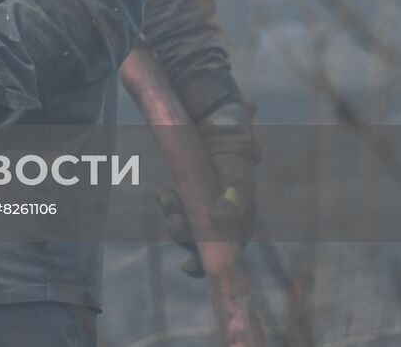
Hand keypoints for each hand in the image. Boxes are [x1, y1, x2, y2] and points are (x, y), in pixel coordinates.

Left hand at [157, 102, 258, 276]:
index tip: (187, 266)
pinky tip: (163, 192)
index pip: (222, 253)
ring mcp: (199, 210)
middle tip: (175, 221)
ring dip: (172, 217)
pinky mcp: (184, 196)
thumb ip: (234, 198)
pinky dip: (166, 202)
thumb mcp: (237, 176)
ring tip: (166, 197)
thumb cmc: (234, 159)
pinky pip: (172, 206)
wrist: (219, 133)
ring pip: (182, 225)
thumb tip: (220, 220)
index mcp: (237, 226)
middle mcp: (217, 222)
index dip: (204, 263)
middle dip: (182, 235)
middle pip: (197, 241)